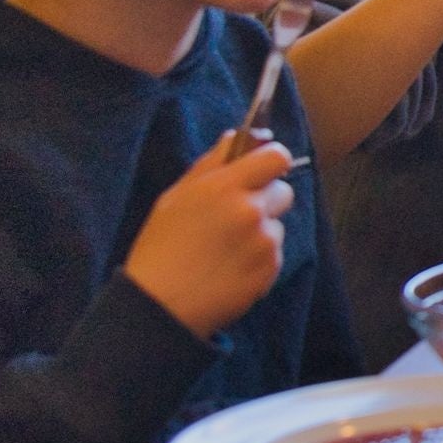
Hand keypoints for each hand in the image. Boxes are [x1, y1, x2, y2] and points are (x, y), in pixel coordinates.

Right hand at [122, 135, 293, 338]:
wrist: (159, 305)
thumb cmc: (161, 248)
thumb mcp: (176, 197)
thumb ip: (210, 163)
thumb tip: (236, 136)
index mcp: (223, 186)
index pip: (276, 156)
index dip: (272, 161)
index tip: (263, 170)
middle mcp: (249, 210)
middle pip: (284, 191)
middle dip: (266, 199)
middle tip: (236, 216)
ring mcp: (263, 240)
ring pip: (277, 224)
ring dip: (261, 232)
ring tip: (225, 249)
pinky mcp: (270, 268)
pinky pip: (275, 253)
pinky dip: (259, 259)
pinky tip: (230, 268)